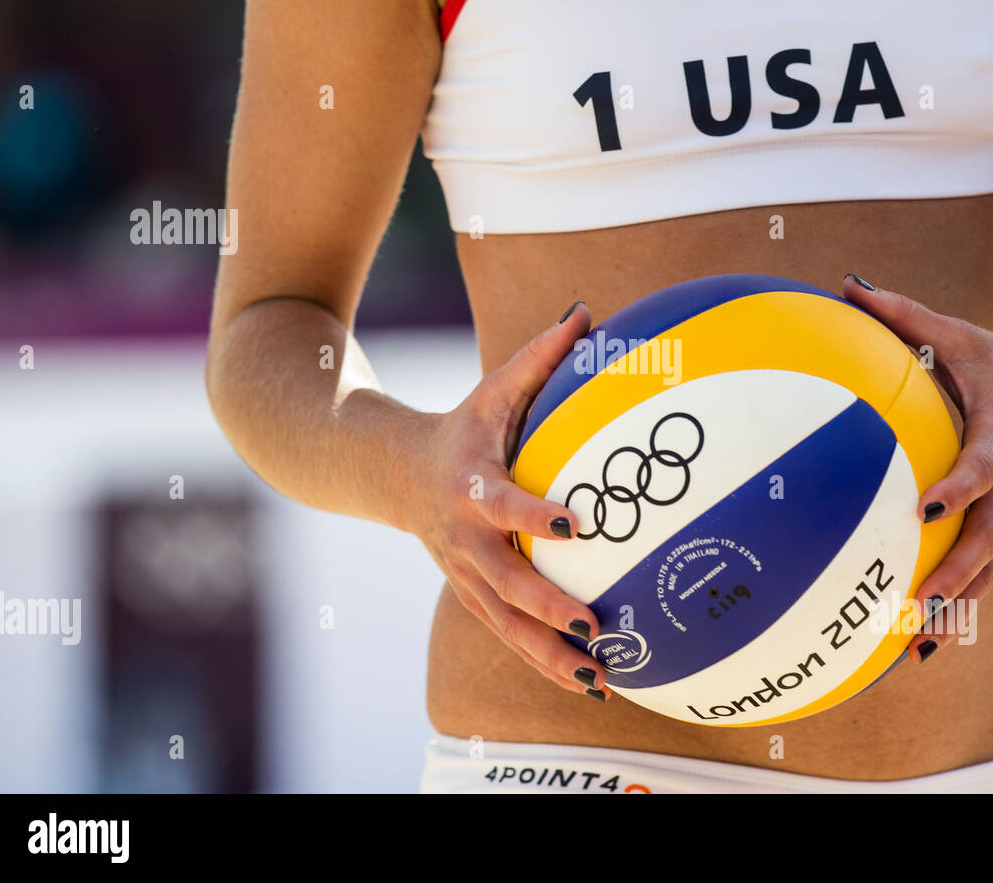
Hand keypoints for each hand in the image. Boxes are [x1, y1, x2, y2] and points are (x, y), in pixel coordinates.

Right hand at [414, 301, 610, 700]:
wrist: (393, 473)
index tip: (576, 524)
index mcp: (473, 486)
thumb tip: (586, 310)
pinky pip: (507, 635)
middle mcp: (465, 538)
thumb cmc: (462, 427)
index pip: (504, 503)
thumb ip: (538, 357)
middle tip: (594, 624)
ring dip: (548, 654)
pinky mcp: (471, 595)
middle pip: (504, 581)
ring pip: (505, 624)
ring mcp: (464, 574)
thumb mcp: (493, 390)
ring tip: (599, 679)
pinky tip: (586, 683)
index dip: (535, 514)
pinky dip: (541, 661)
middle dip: (547, 606)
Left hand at [841, 275, 992, 665]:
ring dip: (956, 609)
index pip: (985, 465)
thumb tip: (846, 283)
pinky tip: (919, 645)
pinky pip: (982, 572)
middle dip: (957, 575)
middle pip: (991, 536)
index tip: (926, 508)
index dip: (960, 487)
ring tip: (915, 649)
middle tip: (918, 606)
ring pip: (989, 568)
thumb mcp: (957, 330)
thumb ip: (903, 312)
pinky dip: (958, 608)